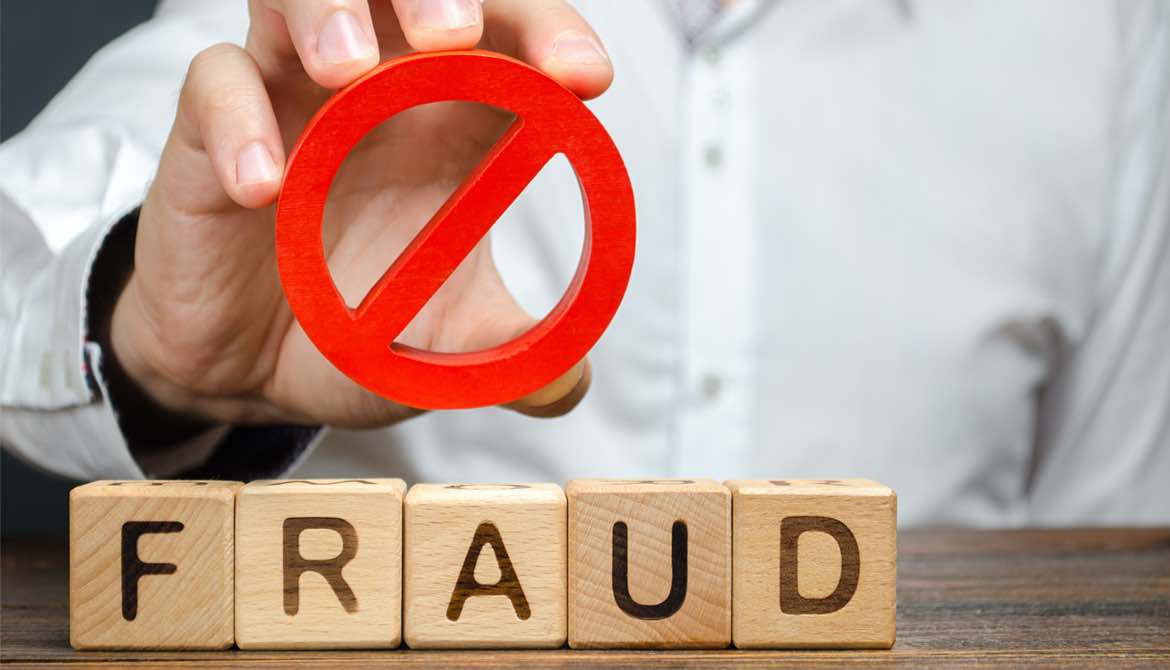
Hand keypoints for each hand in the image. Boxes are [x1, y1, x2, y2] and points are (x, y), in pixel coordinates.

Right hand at [110, 0, 612, 428]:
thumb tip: (568, 385)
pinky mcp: (211, 129)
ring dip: (330, 13)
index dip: (549, 38)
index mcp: (455, 124)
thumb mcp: (440, 348)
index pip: (512, 45)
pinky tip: (264, 188)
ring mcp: (292, 98)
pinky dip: (239, 123)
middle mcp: (378, 92)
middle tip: (459, 38)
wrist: (247, 373)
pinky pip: (216, 85)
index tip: (587, 78)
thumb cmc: (352, 330)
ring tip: (349, 71)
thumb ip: (508, 355)